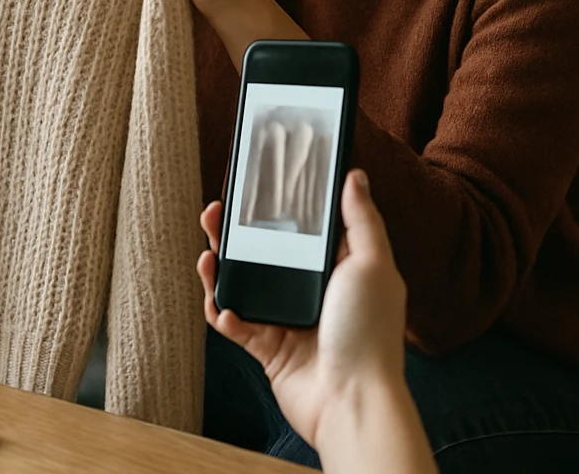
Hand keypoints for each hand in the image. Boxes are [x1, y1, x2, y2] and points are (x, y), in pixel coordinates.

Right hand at [197, 169, 413, 455]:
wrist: (352, 401)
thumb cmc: (370, 334)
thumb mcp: (372, 265)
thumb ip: (361, 219)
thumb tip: (355, 176)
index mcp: (339, 270)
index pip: (304, 230)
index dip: (280, 207)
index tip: (257, 187)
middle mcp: (312, 293)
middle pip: (266, 253)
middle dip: (237, 234)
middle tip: (216, 213)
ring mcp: (288, 321)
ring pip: (245, 286)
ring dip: (220, 269)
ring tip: (206, 252)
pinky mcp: (269, 350)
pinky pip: (236, 326)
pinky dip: (222, 313)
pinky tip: (219, 301)